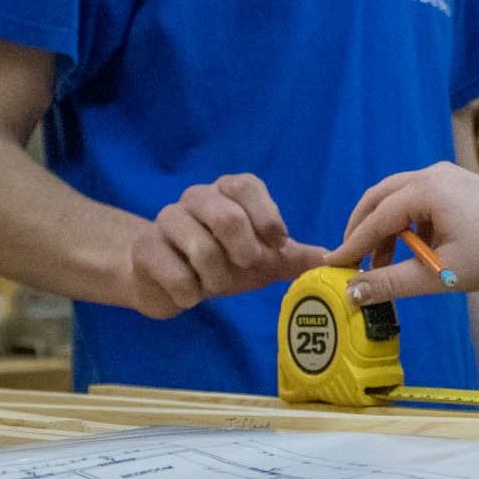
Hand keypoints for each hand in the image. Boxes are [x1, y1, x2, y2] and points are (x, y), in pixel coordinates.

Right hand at [125, 174, 328, 318]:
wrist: (166, 279)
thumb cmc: (222, 262)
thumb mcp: (261, 259)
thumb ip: (292, 255)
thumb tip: (332, 258)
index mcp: (228, 191)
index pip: (247, 186)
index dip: (266, 216)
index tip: (276, 243)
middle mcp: (196, 197)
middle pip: (226, 217)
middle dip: (245, 251)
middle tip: (248, 266)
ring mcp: (167, 220)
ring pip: (202, 249)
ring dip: (218, 277)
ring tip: (216, 284)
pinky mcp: (146, 249)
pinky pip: (176, 274)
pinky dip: (191, 292)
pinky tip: (190, 293)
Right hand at [331, 161, 478, 303]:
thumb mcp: (439, 276)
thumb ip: (391, 283)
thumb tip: (352, 293)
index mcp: (427, 188)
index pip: (375, 218)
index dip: (351, 245)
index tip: (332, 267)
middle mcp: (434, 173)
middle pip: (380, 197)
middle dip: (362, 229)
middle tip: (350, 261)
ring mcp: (448, 175)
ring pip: (399, 198)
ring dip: (386, 228)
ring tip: (382, 264)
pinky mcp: (459, 184)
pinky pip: (421, 201)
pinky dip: (408, 224)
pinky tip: (415, 253)